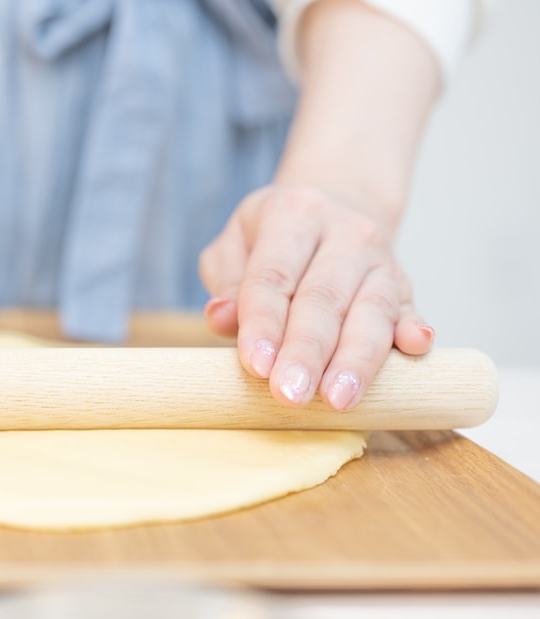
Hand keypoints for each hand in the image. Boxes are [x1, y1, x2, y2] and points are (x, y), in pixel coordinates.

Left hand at [198, 184, 433, 410]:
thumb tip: (220, 317)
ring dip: (355, 359)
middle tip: (291, 395)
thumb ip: (226, 281)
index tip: (257, 366)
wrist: (338, 202)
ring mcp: (379, 259)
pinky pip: (410, 309)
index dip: (264, 323)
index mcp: (292, 215)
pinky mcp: (403, 284)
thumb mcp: (235, 245)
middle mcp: (343, 232)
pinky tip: (414, 351)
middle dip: (307, 352)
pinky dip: (413, 331)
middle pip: (323, 298)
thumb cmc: (273, 238)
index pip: (274, 276)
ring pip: (371, 310)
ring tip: (338, 399)